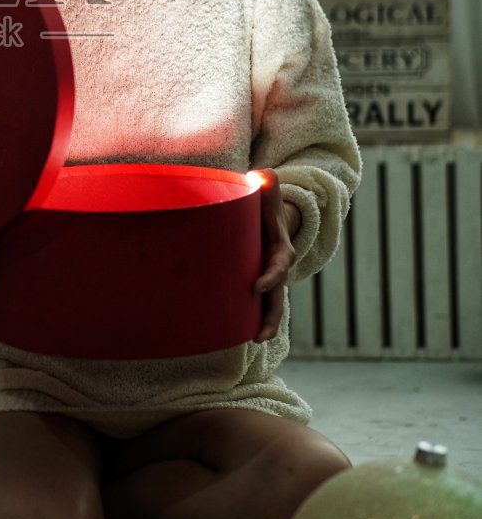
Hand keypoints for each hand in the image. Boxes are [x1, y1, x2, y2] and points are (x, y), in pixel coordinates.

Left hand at [253, 170, 300, 342]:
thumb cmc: (263, 200)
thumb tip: (263, 177)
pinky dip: (251, 319)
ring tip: (254, 341)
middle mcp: (277, 266)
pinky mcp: (257, 280)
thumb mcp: (266, 188)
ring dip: (265, 325)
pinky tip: (238, 334)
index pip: (280, 264)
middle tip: (260, 336)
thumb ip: (265, 183)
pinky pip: (257, 304)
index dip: (271, 276)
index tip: (255, 286)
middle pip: (279, 296)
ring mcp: (269, 276)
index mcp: (281, 246)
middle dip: (271, 317)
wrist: (267, 212)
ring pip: (271, 306)